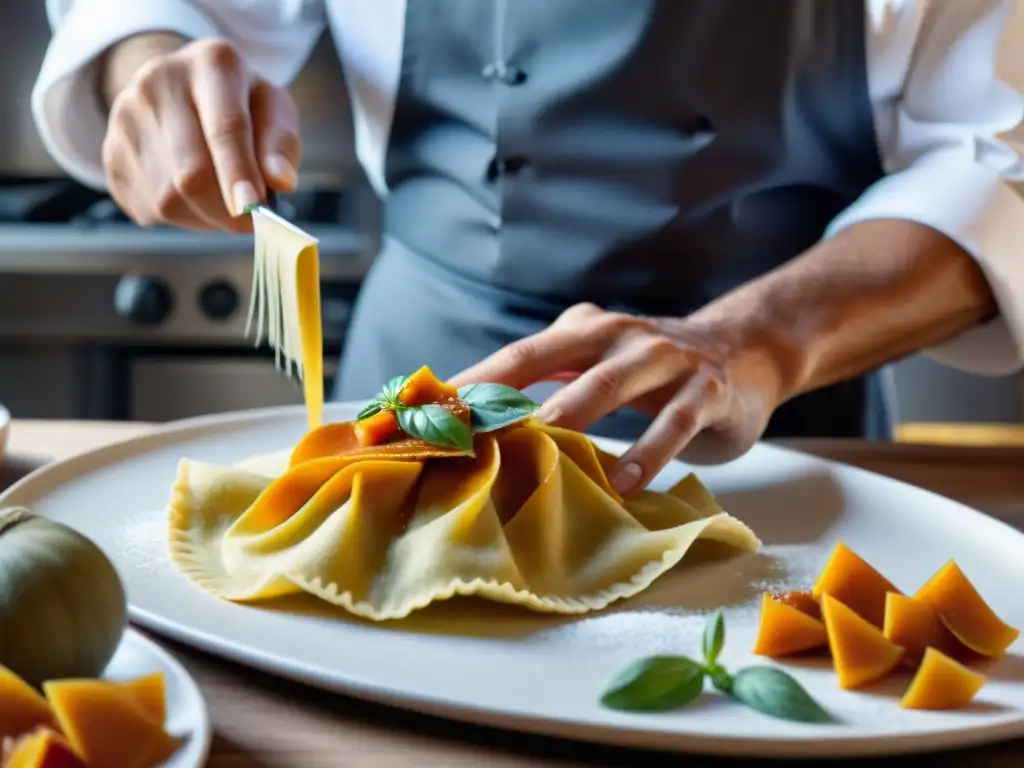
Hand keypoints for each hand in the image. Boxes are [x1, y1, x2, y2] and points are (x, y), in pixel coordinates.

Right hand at [101, 38, 300, 231]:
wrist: (181, 88)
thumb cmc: (240, 102)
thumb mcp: (272, 108)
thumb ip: (281, 144)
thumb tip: (280, 182)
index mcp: (211, 64)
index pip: (225, 127)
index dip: (239, 175)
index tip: (254, 210)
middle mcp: (158, 83)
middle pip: (190, 172)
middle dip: (226, 210)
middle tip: (250, 220)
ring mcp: (125, 118)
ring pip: (168, 198)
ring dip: (206, 217)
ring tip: (223, 199)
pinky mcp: (111, 154)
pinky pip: (149, 207)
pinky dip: (182, 217)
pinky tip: (194, 197)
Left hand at [449, 303, 786, 494]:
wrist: (747, 349)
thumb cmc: (654, 366)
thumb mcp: (600, 360)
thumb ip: (553, 377)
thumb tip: (480, 417)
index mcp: (585, 333)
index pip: (519, 355)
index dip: (474, 382)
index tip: (431, 414)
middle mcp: (620, 338)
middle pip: (553, 363)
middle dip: (505, 399)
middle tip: (464, 436)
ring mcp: (666, 361)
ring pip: (609, 386)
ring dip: (569, 418)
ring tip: (534, 453)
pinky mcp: (707, 392)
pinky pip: (674, 423)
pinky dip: (648, 454)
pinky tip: (623, 485)